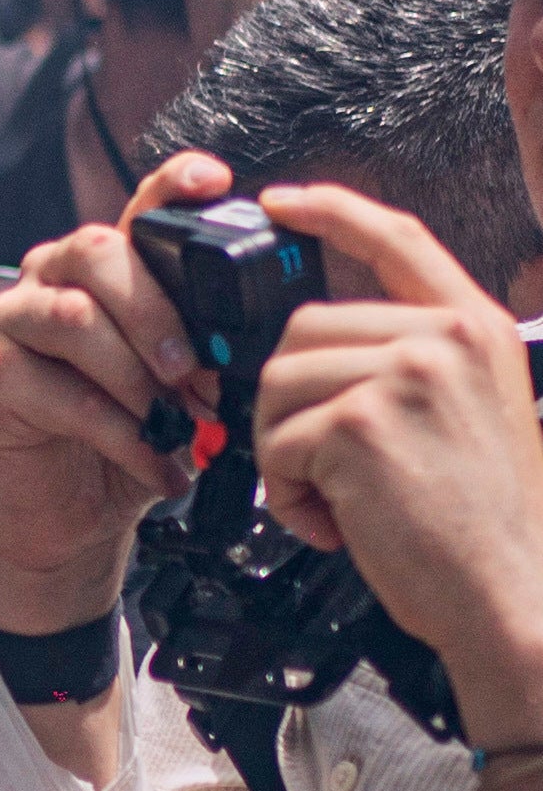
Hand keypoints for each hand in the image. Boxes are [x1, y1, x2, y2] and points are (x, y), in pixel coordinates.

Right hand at [0, 149, 226, 626]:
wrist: (72, 518)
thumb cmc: (131, 441)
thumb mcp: (184, 386)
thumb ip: (205, 348)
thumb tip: (255, 343)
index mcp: (107, 271)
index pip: (138, 209)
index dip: (172, 185)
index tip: (214, 181)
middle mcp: (52, 282)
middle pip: (96, 251)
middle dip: (156, 312)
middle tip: (193, 372)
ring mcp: (15, 327)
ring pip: (73, 316)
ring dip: (136, 376)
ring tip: (174, 425)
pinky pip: (61, 392)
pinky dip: (122, 436)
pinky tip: (156, 467)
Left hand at [243, 183, 542, 739]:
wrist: (515, 591)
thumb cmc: (486, 522)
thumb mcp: (473, 412)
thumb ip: (414, 362)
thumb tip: (322, 347)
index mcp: (475, 329)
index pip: (397, 238)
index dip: (332, 209)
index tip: (281, 199)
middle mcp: (445, 339)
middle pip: (302, 332)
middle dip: (292, 406)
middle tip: (330, 470)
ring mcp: (405, 374)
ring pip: (276, 384)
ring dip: (284, 454)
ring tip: (338, 499)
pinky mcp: (360, 422)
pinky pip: (274, 443)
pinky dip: (287, 496)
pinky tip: (338, 523)